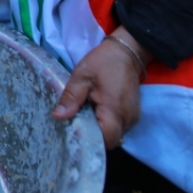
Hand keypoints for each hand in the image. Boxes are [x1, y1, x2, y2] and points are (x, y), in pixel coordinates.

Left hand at [51, 27, 148, 149]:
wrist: (127, 51)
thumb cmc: (104, 62)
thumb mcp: (82, 76)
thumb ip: (71, 97)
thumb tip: (58, 116)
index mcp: (115, 111)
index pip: (105, 140)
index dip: (89, 140)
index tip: (74, 133)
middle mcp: (127, 119)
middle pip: (110, 141)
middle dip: (93, 136)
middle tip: (76, 124)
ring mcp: (133, 117)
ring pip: (115, 135)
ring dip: (100, 129)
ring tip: (85, 116)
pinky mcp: (133, 113)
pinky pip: (119, 127)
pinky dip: (107, 123)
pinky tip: (95, 112)